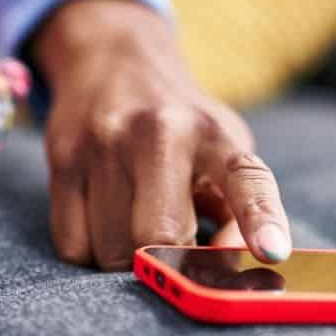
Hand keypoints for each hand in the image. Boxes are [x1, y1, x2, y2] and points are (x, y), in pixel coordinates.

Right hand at [31, 0, 291, 270]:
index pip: (244, 177)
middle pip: (158, 237)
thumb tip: (225, 272)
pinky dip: (89, 252)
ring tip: (135, 222)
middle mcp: (159, 132)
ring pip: (110, 250)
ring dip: (125, 260)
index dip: (260, 217)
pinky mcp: (63, 157)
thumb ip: (235, 212)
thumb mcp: (224, 151)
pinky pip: (72, 246)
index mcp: (213, 133)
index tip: (272, 252)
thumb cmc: (183, 126)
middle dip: (167, 264)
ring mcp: (104, 143)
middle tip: (173, 251)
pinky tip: (102, 219)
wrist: (115, 63)